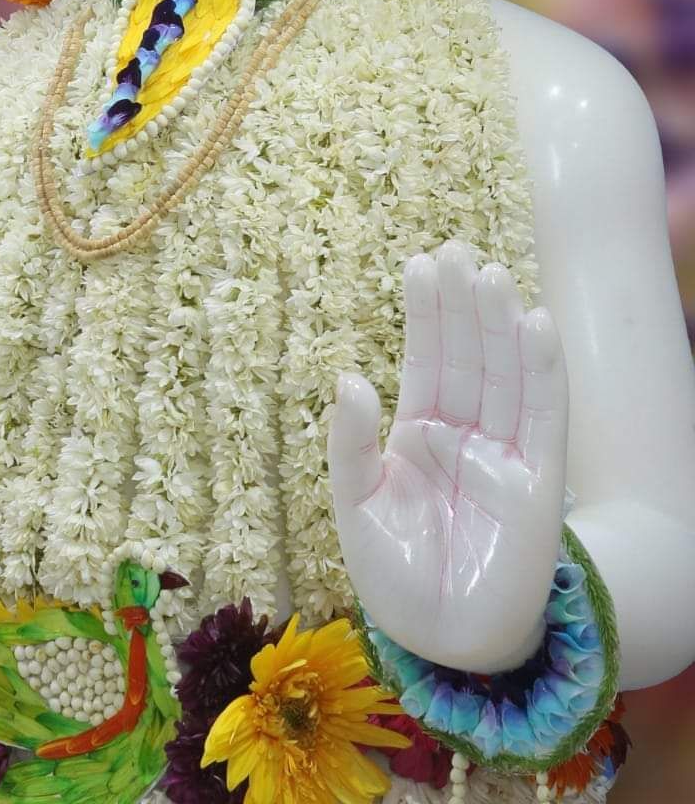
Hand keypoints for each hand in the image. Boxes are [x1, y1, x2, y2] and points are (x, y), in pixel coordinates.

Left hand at [329, 240, 567, 671]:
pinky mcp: (537, 481)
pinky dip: (541, 368)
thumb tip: (349, 376)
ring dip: (498, 323)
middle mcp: (464, 434)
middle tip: (454, 251)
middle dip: (461, 305)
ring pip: (504, 373)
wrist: (441, 641)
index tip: (420, 263)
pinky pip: (543, 414)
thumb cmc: (394, 575)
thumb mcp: (355, 504)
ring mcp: (503, 453)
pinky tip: (535, 323)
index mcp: (419, 433)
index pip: (426, 360)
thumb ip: (351, 442)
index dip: (426, 314)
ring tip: (488, 273)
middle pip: (467, 355)